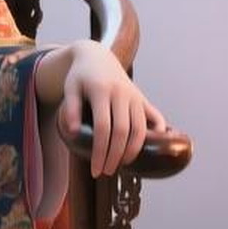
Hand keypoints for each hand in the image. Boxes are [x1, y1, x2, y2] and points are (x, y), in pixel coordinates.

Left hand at [54, 42, 168, 177]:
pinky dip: (158, 133)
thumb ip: (71, 109)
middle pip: (123, 131)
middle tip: (106, 172)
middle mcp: (121, 94)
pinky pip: (156, 116)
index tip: (94, 170)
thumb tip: (72, 132)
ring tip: (122, 165)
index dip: (100, 151)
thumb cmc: (80, 76)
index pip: (103, 128)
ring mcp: (134, 96)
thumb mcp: (70, 88)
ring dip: (133, 150)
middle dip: (115, 155)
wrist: (96, 56)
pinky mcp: (142, 98)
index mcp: (101, 91)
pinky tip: (150, 148)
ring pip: (140, 128)